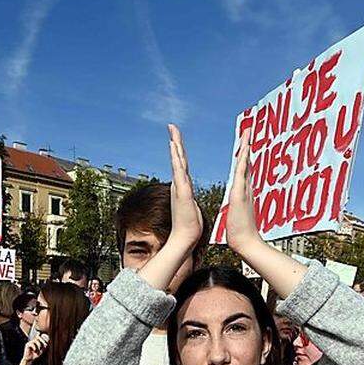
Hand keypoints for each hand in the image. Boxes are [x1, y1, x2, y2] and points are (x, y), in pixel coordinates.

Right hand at [20, 334, 48, 364]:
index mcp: (36, 342)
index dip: (38, 334)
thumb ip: (43, 347)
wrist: (30, 359)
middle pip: (38, 337)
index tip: (39, 333)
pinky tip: (34, 350)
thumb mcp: (41, 351)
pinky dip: (35, 347)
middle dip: (42, 341)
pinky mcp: (27, 345)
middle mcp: (32, 341)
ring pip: (36, 340)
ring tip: (38, 351)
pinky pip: (32, 344)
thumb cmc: (35, 355)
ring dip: (39, 346)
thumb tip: (46, 344)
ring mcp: (30, 342)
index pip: (37, 337)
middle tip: (44, 346)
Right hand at [166, 124, 202, 250]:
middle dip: (175, 142)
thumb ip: (189, 202)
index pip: (182, 165)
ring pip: (177, 162)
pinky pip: (178, 171)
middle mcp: (179, 184)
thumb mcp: (192, 209)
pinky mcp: (181, 191)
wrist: (186, 238)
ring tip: (172, 132)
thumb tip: (188, 202)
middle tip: (171, 126)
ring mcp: (179, 187)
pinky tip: (174, 149)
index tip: (176, 139)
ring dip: (175, 146)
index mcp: (183, 187)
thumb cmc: (190, 226)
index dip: (179, 151)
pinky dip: (176, 159)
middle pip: (178, 159)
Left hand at [223, 128, 260, 252]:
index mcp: (242, 192)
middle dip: (247, 146)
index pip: (242, 170)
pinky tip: (244, 151)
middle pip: (246, 162)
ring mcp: (245, 191)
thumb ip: (238, 208)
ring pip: (245, 165)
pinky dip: (243, 162)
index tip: (244, 143)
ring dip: (246, 148)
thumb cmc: (240, 232)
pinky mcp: (241, 195)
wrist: (246, 243)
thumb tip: (237, 206)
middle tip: (248, 130)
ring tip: (247, 133)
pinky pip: (242, 174)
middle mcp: (246, 188)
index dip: (243, 156)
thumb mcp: (237, 214)